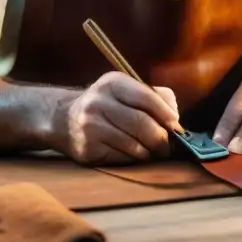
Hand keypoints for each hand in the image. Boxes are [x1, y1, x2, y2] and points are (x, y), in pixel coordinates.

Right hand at [62, 72, 180, 164]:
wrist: (64, 119)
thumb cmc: (107, 104)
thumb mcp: (126, 89)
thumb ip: (155, 96)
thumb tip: (176, 117)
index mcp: (113, 83)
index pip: (147, 98)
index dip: (166, 114)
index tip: (177, 126)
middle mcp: (99, 102)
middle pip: (142, 124)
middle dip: (161, 138)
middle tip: (169, 146)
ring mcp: (91, 126)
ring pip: (134, 145)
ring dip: (150, 151)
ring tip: (154, 151)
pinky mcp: (88, 149)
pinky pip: (122, 158)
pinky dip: (135, 159)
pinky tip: (135, 154)